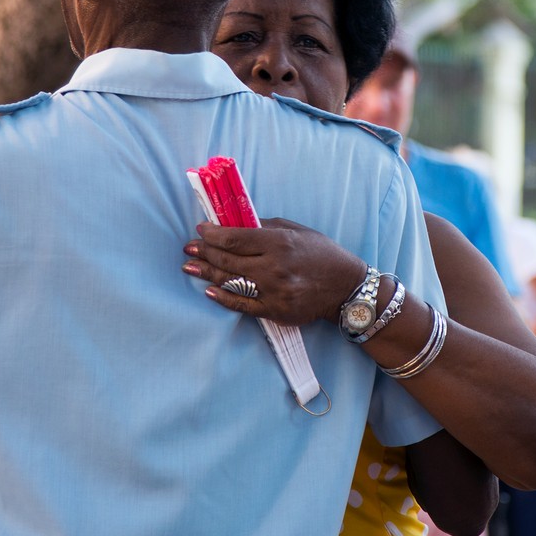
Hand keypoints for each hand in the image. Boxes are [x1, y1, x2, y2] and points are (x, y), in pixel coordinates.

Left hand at [182, 218, 369, 325]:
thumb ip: (267, 226)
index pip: (235, 238)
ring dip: (207, 272)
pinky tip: (209, 290)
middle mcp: (273, 267)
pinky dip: (223, 298)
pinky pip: (241, 305)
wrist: (345, 288)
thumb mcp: (298, 231)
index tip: (201, 230)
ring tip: (189, 266)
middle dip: (204, 252)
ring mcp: (273, 291)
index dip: (212, 234)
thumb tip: (236, 224)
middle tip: (189, 247)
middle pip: (228, 259)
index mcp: (279, 243)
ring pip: (230, 281)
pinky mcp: (274, 311)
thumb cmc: (322, 254)